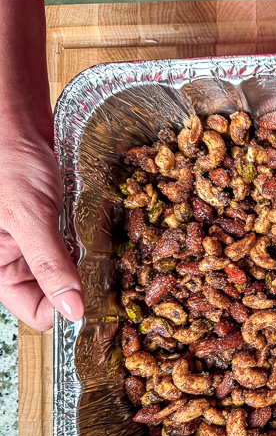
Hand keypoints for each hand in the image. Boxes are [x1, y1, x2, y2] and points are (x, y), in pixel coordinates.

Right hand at [0, 116, 82, 329]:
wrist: (15, 123)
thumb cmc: (6, 159)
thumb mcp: (29, 216)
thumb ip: (50, 264)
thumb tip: (72, 311)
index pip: (36, 312)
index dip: (66, 310)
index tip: (96, 299)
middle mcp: (12, 261)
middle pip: (56, 295)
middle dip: (81, 286)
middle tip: (106, 273)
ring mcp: (32, 247)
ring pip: (69, 273)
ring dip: (87, 265)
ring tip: (100, 249)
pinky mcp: (48, 229)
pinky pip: (73, 249)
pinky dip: (87, 246)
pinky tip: (97, 236)